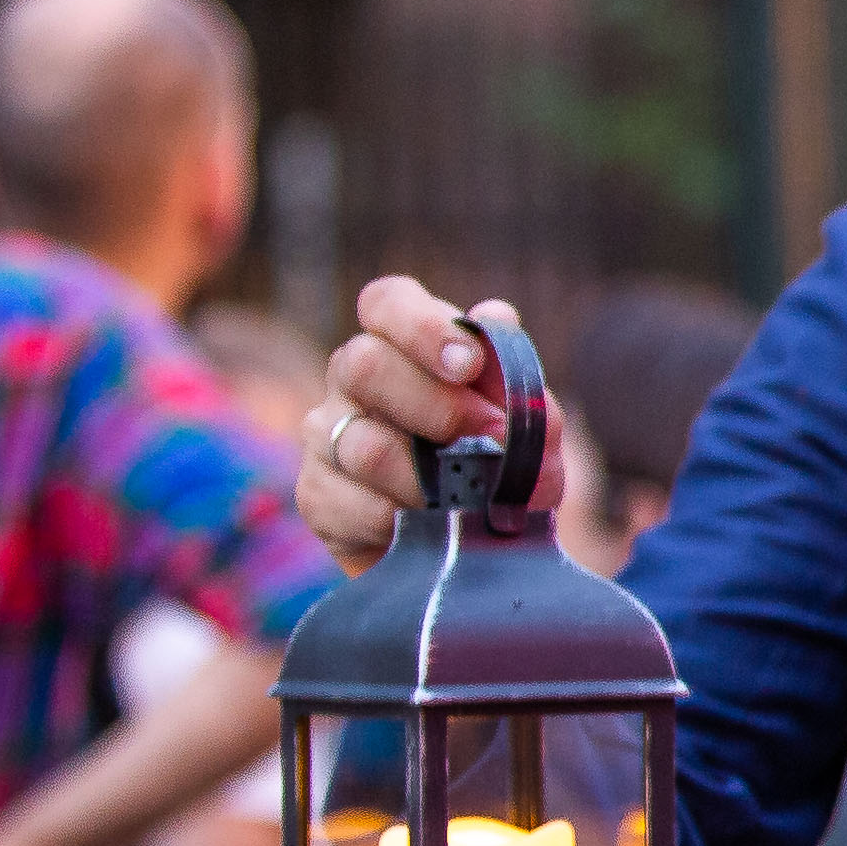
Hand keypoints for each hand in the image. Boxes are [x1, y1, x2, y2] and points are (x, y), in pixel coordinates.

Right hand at [298, 279, 556, 571]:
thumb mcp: (530, 425)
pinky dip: (397, 519)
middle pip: (363, 364)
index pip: (386, 302)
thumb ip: (516, 377)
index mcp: (404, 343)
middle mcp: (354, 378)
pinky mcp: (317, 495)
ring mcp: (327, 435)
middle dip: (435, 406)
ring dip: (426, 476)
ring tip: (467, 497)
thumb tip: (498, 318)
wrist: (483, 543)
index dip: (423, 326)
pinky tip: (426, 526)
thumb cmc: (503, 465)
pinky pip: (344, 502)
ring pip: (360, 443)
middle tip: (489, 438)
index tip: (469, 364)